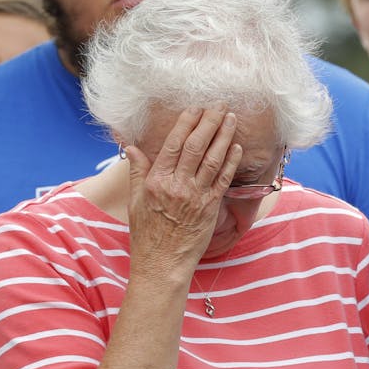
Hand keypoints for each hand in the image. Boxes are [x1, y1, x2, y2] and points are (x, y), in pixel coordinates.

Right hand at [124, 108, 241, 274]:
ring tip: (232, 118)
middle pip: (196, 146)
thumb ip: (137, 172)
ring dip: (224, 136)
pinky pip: (222, 179)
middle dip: (210, 123)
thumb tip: (131, 147)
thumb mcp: (135, 201)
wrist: (162, 263)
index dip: (187, 123)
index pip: (174, 145)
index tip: (196, 108)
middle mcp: (176, 185)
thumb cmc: (147, 233)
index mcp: (156, 181)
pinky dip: (230, 161)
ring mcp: (195, 196)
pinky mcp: (210, 207)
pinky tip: (237, 147)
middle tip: (220, 105)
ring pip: (212, 159)